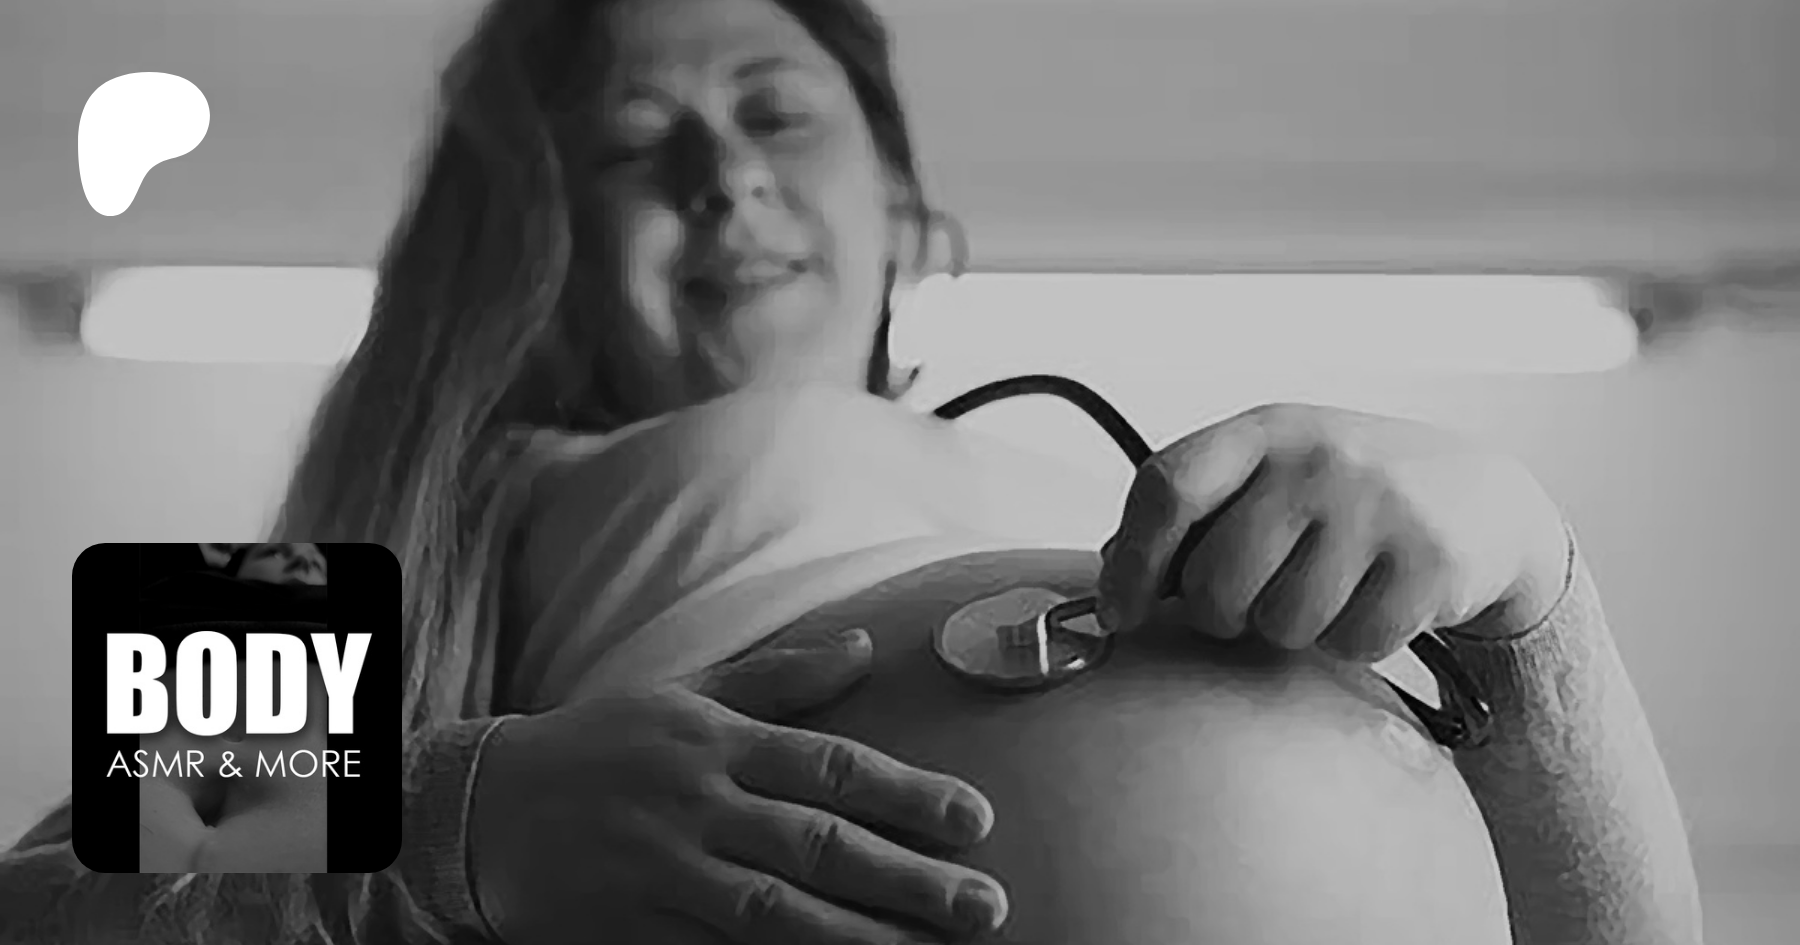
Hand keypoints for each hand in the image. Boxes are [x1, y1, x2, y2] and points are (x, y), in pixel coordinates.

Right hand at [468, 627, 1007, 944]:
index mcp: (717, 741)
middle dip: (907, 877)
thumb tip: (862, 647)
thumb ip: (780, 679)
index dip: (907, 794)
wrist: (483, 806)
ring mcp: (667, 871)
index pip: (831, 767)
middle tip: (984, 905)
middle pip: (817, 843)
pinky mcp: (639, 928)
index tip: (976, 820)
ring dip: (858, 935)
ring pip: (776, 909)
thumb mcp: (686, 694)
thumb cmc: (600, 745)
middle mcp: (698, 804)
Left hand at [1096, 403, 1570, 661]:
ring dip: (1292, 630)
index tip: (1117, 612)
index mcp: (1264, 432)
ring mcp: (1377, 506)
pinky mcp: (1429, 561)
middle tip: (1253, 603)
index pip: (1167, 487)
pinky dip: (1351, 643)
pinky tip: (1371, 603)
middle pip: (1216, 581)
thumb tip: (1110, 572)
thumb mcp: (1272, 477)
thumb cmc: (1348, 496)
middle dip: (1222, 614)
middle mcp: (1317, 459)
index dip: (1130, 561)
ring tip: (1324, 591)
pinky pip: (1349, 643)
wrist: (1482, 499)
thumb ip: (1196, 513)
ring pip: (1280, 623)